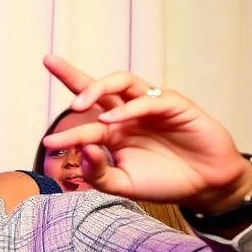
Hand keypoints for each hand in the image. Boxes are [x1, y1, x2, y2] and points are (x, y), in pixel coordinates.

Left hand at [42, 55, 251, 213]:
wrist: (204, 186)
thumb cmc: (163, 182)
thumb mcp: (123, 184)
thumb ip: (97, 173)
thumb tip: (80, 151)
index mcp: (112, 131)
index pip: (84, 123)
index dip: (65, 133)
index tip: (47, 144)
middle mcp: (128, 114)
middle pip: (98, 88)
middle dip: (71, 73)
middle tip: (51, 64)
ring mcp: (150, 106)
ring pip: (122, 82)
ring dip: (98, 88)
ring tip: (79, 104)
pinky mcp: (175, 105)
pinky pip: (149, 100)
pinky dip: (130, 108)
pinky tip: (112, 121)